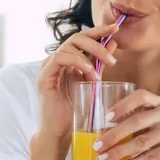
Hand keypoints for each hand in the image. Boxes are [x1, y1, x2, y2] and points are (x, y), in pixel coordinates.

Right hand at [36, 24, 119, 139]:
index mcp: (68, 59)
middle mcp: (57, 59)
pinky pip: (60, 58)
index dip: (99, 30)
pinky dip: (76, 62)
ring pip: (69, 46)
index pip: (83, 38)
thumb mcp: (92, 81)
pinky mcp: (44, 76)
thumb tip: (113, 43)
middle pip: (76, 38)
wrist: (61, 131)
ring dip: (88, 57)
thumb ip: (100, 63)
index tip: (115, 28)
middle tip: (112, 59)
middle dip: (97, 44)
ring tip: (98, 74)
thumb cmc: (76, 109)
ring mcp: (49, 67)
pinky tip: (88, 72)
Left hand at [94, 89, 159, 159]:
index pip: (141, 97)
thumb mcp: (159, 121)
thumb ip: (140, 121)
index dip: (123, 105)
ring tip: (103, 159)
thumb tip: (106, 131)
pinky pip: (149, 157)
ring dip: (119, 152)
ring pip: (140, 142)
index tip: (106, 117)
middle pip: (137, 122)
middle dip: (114, 134)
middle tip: (97, 145)